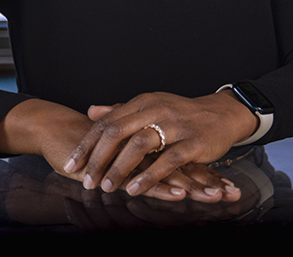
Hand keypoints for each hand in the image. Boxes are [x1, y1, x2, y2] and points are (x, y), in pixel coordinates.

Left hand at [63, 91, 257, 200]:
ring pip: (140, 145)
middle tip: (85, 179)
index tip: (71, 163)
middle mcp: (155, 110)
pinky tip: (135, 189)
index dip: (87, 144)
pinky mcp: (193, 142)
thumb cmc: (181, 113)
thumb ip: (120, 110)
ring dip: (119, 168)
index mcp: (142, 103)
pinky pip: (167, 160)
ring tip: (106, 187)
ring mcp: (175, 125)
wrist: (221, 113)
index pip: (107, 122)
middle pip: (118, 131)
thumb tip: (91, 111)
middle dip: (98, 158)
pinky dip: (149, 176)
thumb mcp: (149, 106)